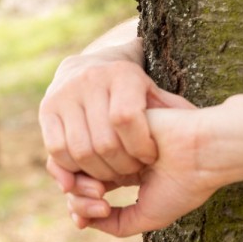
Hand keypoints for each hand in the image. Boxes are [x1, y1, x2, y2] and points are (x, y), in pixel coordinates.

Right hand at [39, 44, 188, 186]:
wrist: (91, 67)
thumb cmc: (133, 88)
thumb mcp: (154, 92)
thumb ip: (172, 109)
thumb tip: (196, 126)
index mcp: (122, 74)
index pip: (126, 119)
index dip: (140, 146)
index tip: (151, 158)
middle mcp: (89, 81)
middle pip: (102, 141)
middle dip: (121, 165)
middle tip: (133, 173)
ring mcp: (63, 95)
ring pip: (78, 150)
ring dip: (98, 172)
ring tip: (114, 174)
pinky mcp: (46, 110)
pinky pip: (56, 149)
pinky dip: (72, 168)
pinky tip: (90, 172)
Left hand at [59, 106, 216, 235]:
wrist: (204, 153)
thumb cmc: (184, 186)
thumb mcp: (147, 216)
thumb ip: (116, 224)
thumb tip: (83, 221)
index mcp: (129, 173)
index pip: (88, 189)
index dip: (80, 208)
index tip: (83, 221)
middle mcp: (121, 154)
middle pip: (79, 177)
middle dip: (78, 199)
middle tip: (98, 208)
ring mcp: (118, 138)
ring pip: (80, 161)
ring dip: (82, 185)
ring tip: (101, 194)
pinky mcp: (117, 120)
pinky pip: (87, 141)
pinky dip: (92, 163)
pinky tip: (107, 176)